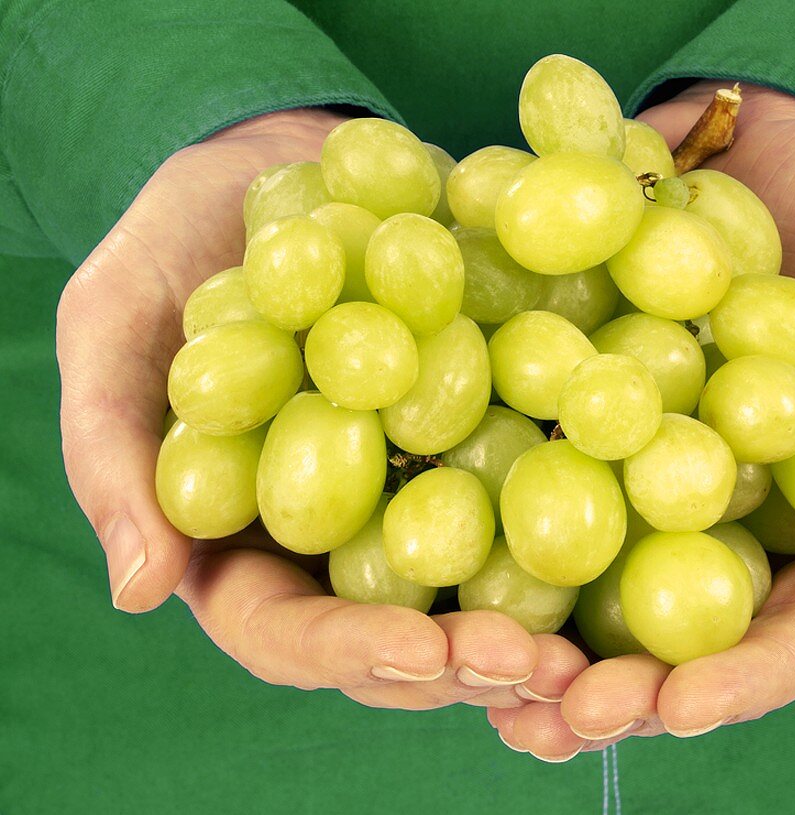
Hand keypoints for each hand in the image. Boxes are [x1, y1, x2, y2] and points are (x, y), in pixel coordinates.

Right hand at [56, 109, 587, 710]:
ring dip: (547, 614)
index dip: (351, 651)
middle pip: (408, 629)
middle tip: (537, 664)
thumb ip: (115, 449)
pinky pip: (543, 471)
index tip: (418, 651)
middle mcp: (353, 529)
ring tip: (602, 637)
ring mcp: (431, 479)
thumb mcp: (114, 323)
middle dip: (472, 657)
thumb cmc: (178, 242)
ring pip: (488, 575)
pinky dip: (593, 496)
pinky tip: (646, 501)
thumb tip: (140, 591)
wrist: (282, 156)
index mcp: (251, 537)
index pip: (290, 629)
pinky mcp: (495, 419)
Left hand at [487, 82, 794, 758]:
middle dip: (622, 689)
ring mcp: (641, 469)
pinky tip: (437, 572)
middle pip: (678, 636)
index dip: (742, 680)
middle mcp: (723, 513)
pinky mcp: (573, 415)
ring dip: (540, 644)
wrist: (765, 129)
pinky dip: (487, 533)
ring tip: (482, 682)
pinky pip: (531, 484)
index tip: (678, 705)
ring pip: (594, 585)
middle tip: (557, 717)